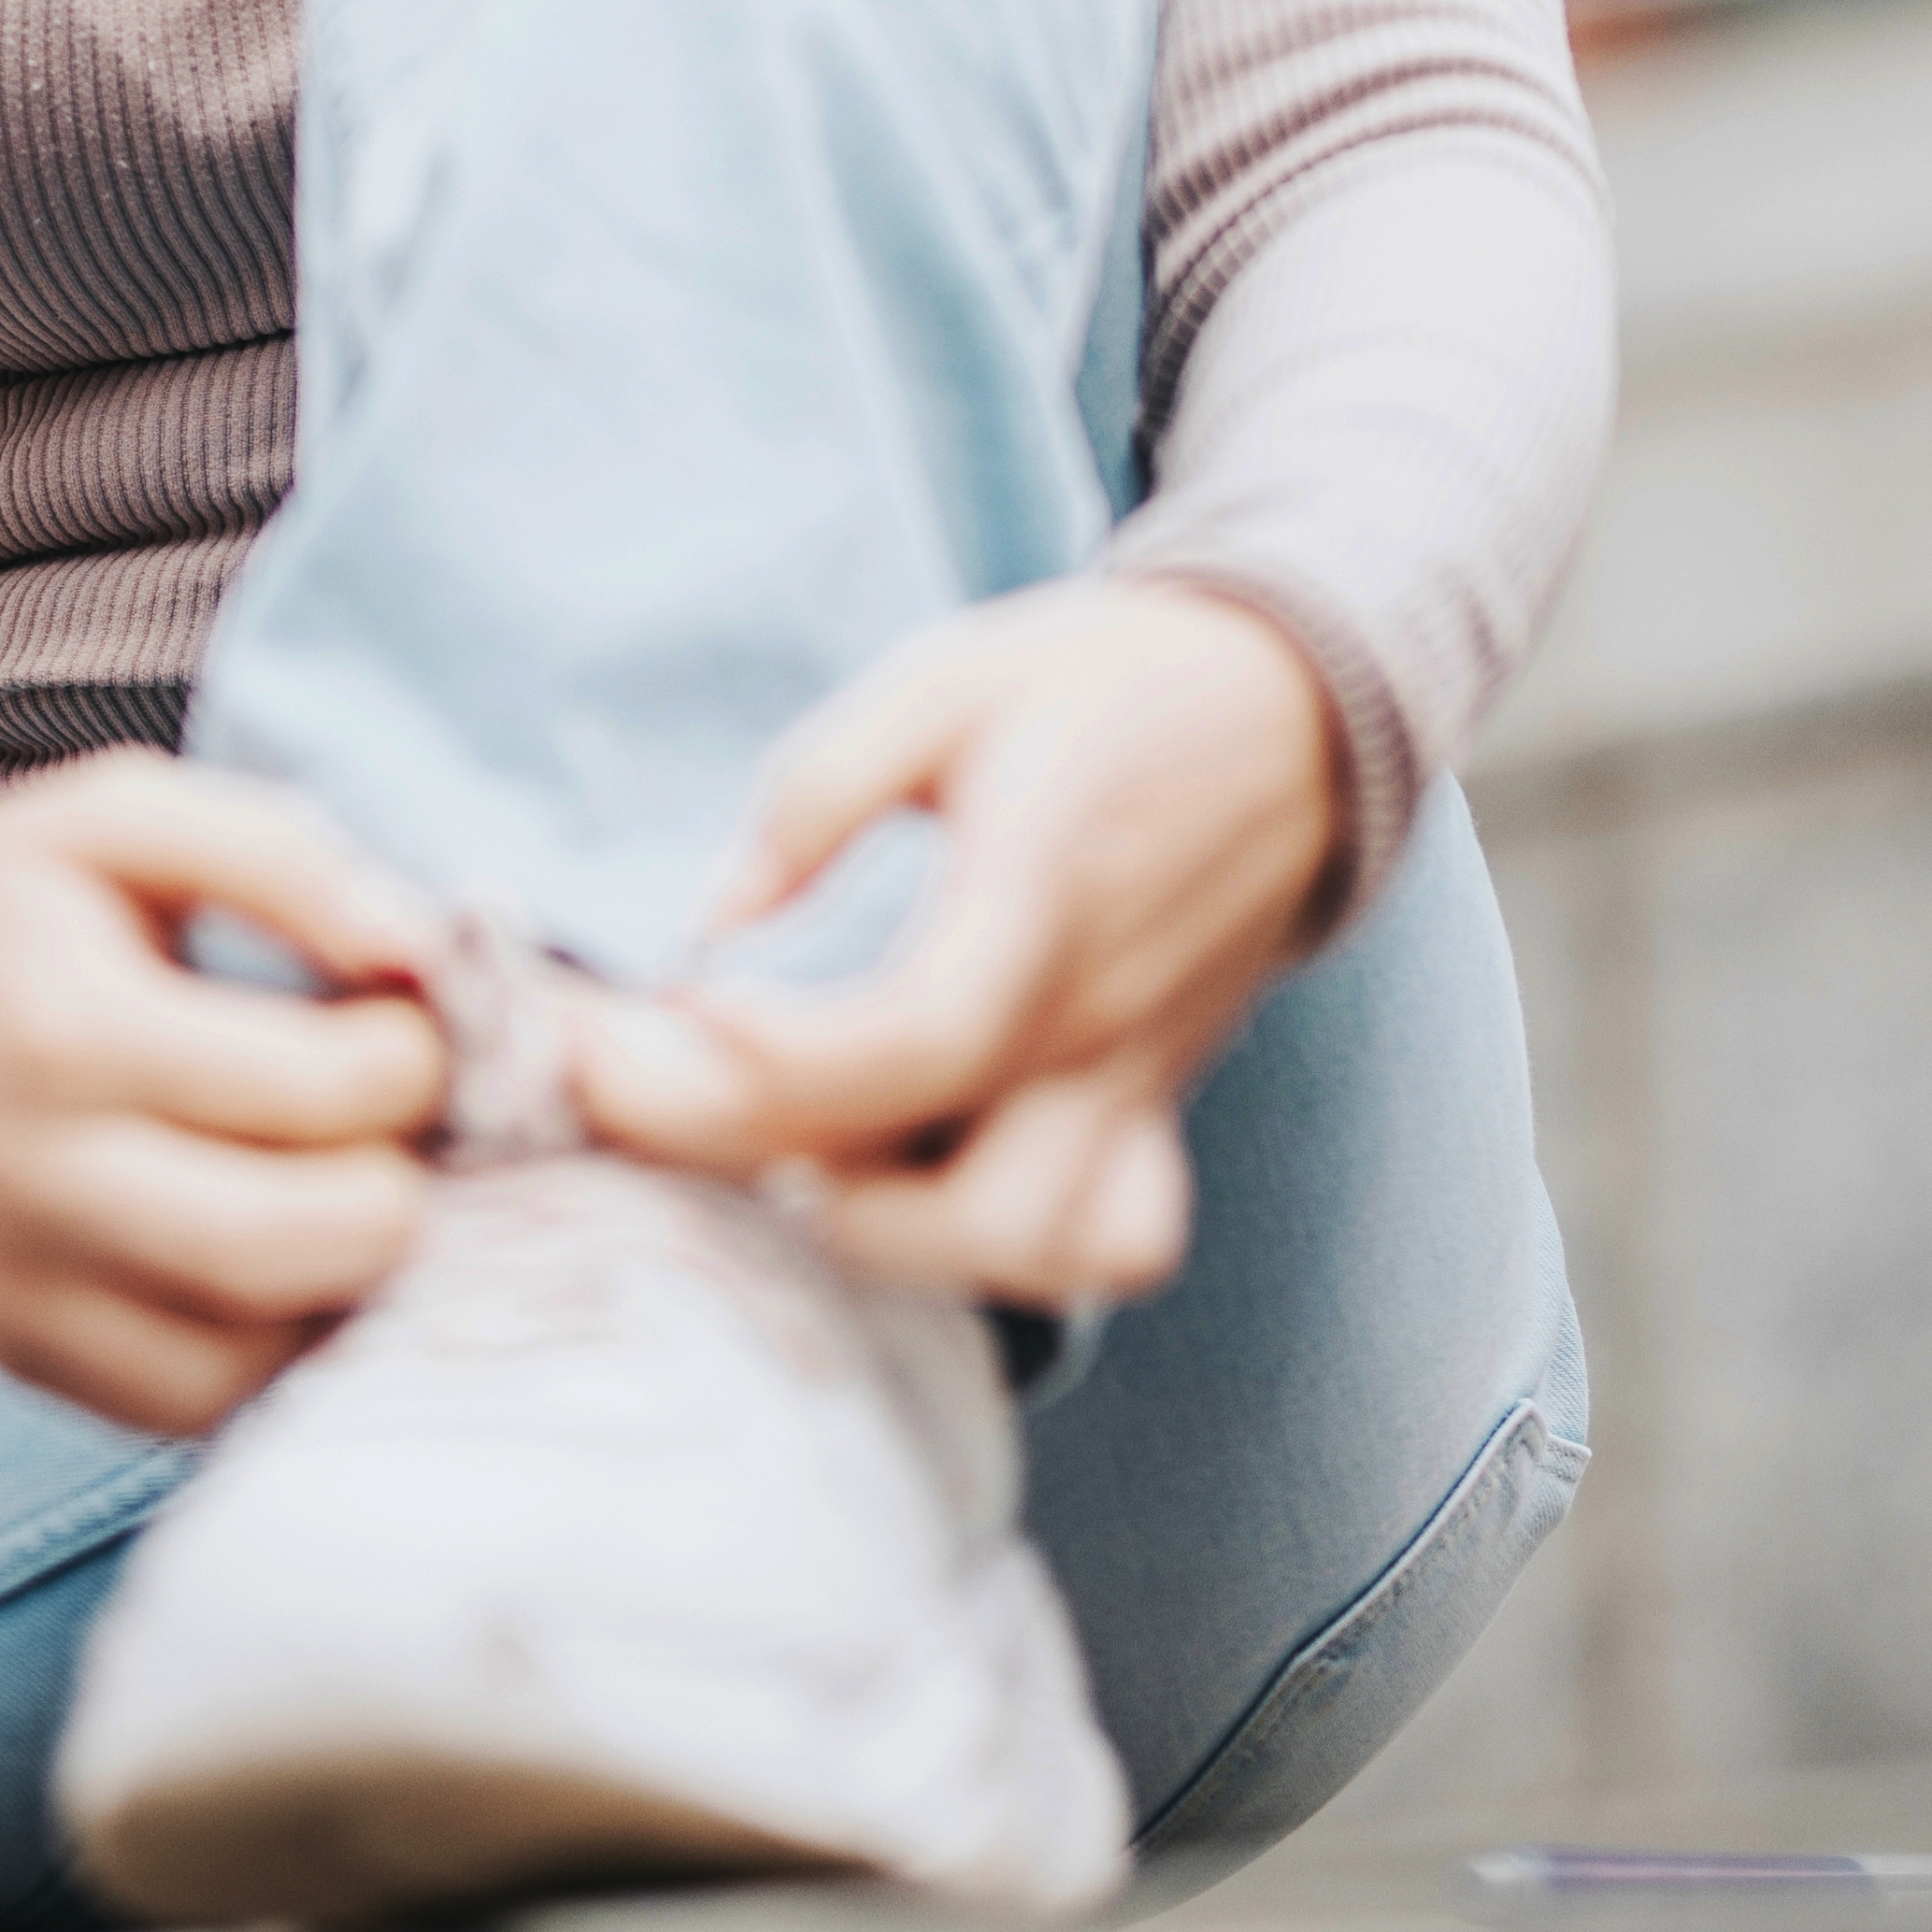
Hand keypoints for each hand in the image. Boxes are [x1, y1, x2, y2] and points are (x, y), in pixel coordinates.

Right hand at [0, 763, 451, 1434]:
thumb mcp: (120, 816)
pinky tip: (290, 1260)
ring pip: (257, 1358)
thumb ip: (278, 857)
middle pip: (291, 1246)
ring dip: (350, 1284)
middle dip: (401, 1189)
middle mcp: (33, 1182)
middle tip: (398, 1131)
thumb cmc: (0, 903)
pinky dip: (277, 1348)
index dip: (411, 1058)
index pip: (313, 1091)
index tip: (407, 1025)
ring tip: (352, 1191)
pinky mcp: (26, 1359)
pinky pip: (198, 1408)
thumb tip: (415, 948)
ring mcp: (22, 1293)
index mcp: (65, 1030)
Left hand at [565, 581, 1340, 1311]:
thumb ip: (819, 790)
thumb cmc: (1104, 687)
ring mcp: (1131, 1085)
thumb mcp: (947, 677)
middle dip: (767, 1166)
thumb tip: (715, 915)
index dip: (775, 1064)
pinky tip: (902, 1185)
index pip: (918, 1040)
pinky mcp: (1147, 1113)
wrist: (1287, 714)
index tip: (657, 1020)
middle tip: (644, 1084)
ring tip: (774, 1139)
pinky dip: (1002, 1254)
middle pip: (946, 1189)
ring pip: (1035, 1251)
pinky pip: (1103, 1242)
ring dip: (886, 1233)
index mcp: (1045, 898)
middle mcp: (1098, 1021)